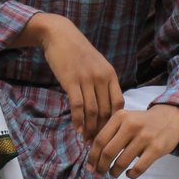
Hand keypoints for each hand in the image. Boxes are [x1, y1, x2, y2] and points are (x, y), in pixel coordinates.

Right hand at [27, 14, 123, 139]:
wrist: (60, 35)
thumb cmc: (77, 52)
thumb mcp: (97, 64)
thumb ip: (102, 82)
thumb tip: (104, 105)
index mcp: (110, 75)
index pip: (118, 104)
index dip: (115, 122)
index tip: (109, 133)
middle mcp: (101, 78)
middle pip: (106, 111)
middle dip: (102, 130)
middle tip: (98, 143)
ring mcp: (87, 79)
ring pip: (92, 111)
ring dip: (90, 128)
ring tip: (87, 140)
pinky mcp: (71, 81)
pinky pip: (77, 106)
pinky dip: (78, 120)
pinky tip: (76, 128)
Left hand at [89, 104, 178, 178]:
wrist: (170, 117)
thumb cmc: (142, 122)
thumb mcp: (125, 119)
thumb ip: (110, 132)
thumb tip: (93, 156)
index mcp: (120, 117)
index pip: (100, 140)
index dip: (92, 156)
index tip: (90, 166)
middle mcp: (131, 125)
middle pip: (108, 152)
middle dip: (101, 166)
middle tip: (100, 173)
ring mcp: (145, 137)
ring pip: (122, 162)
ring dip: (114, 172)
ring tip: (114, 173)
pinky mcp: (156, 148)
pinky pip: (139, 168)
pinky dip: (131, 174)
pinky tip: (129, 173)